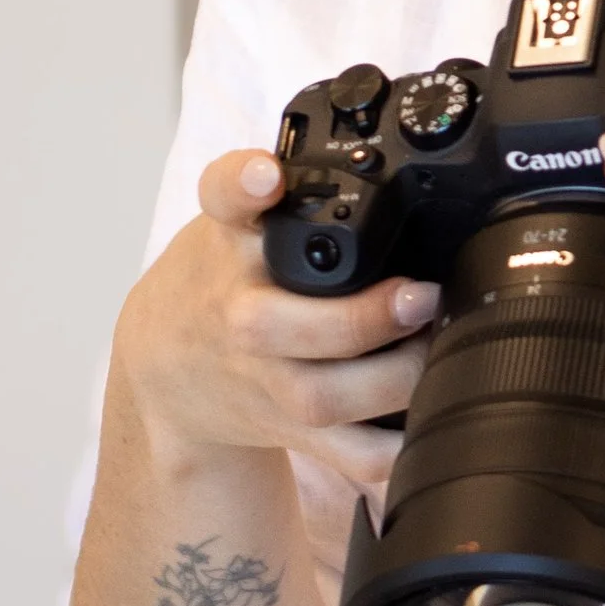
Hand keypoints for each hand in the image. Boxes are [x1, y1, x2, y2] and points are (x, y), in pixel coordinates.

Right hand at [110, 149, 440, 499]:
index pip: (224, 196)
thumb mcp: (241, 219)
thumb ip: (298, 184)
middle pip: (282, 325)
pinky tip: (426, 428)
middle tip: (419, 296)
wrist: (168, 365)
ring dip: (390, 382)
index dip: (245, 183)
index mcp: (231, 242)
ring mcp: (263, 380)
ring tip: (436, 352)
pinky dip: (391, 452)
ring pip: (322, 398)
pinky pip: (347, 454)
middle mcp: (240, 314)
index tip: (268, 179)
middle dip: (360, 317)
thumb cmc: (226, 278)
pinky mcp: (292, 428)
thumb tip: (393, 150)